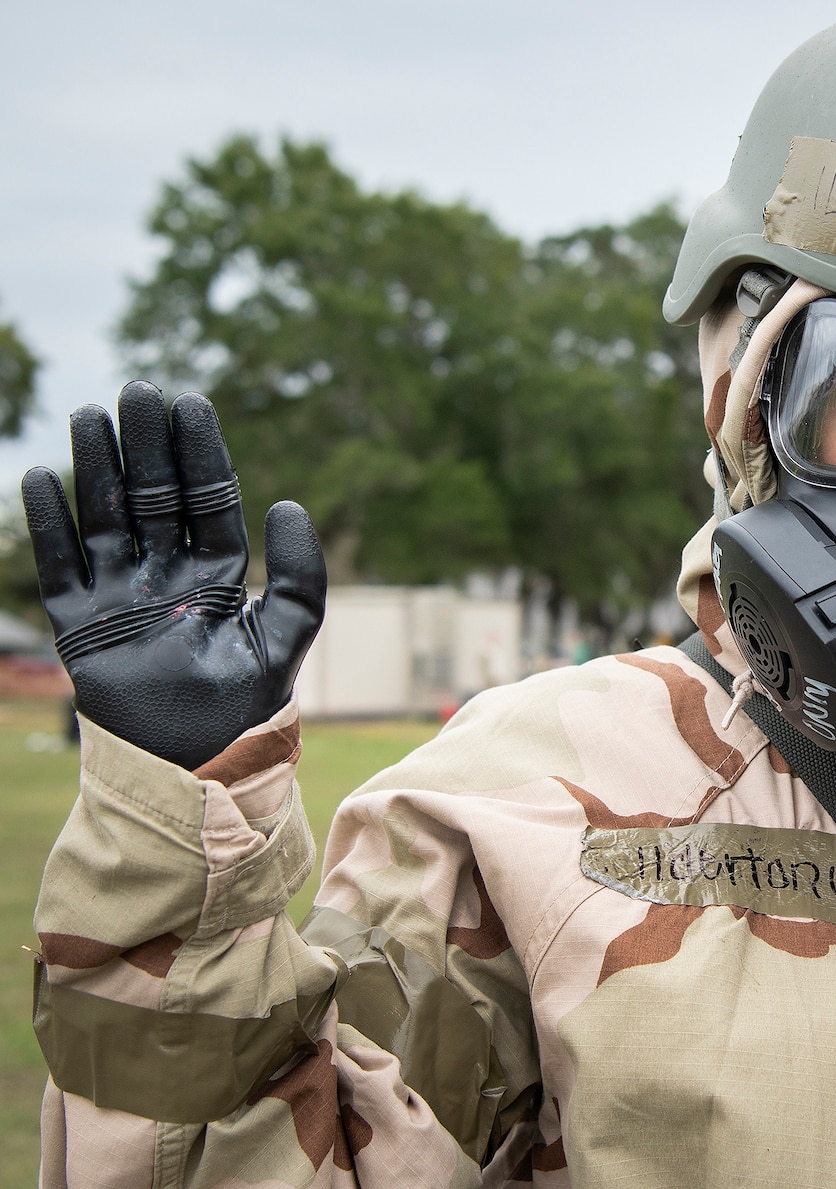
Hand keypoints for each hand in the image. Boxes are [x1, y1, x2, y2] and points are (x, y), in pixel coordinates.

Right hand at [21, 382, 325, 769]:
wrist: (193, 765)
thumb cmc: (247, 708)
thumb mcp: (286, 638)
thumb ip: (303, 577)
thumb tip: (290, 504)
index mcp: (221, 576)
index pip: (209, 501)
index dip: (199, 454)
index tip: (191, 403)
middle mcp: (169, 577)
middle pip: (156, 497)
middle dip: (147, 445)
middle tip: (138, 389)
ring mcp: (122, 595)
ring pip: (108, 517)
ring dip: (98, 467)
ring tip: (90, 415)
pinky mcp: (81, 622)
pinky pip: (61, 564)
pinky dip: (51, 524)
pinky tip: (44, 478)